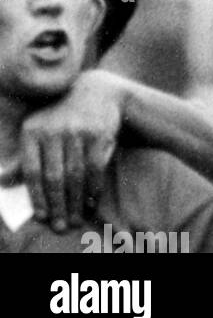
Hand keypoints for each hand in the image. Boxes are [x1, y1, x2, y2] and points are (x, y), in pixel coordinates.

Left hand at [20, 70, 125, 231]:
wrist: (99, 91)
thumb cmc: (63, 118)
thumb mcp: (39, 130)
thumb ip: (24, 157)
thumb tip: (2, 181)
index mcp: (33, 130)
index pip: (32, 171)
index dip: (37, 197)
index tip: (42, 217)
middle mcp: (54, 128)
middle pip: (54, 177)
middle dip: (58, 206)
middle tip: (61, 226)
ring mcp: (78, 129)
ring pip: (75, 175)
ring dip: (76, 202)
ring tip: (76, 218)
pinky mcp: (99, 131)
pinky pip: (95, 167)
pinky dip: (94, 187)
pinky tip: (92, 200)